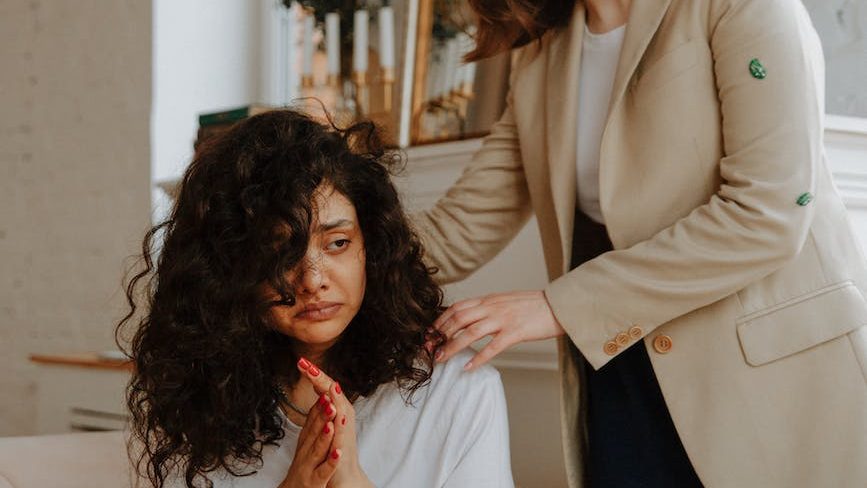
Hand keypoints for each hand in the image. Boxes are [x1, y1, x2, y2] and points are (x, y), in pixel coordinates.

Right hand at [279, 377, 340, 487]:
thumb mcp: (307, 443)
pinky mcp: (315, 481)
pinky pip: (324, 471)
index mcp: (306, 440)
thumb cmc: (305, 466)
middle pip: (314, 429)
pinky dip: (330, 462)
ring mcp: (309, 466)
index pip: (312, 418)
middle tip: (329, 397)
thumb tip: (324, 397)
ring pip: (318, 448)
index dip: (319, 402)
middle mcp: (305, 450)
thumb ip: (315, 422)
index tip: (324, 386)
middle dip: (322, 413)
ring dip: (325, 434)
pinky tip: (338, 453)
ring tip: (333, 421)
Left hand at [298, 359, 373, 487]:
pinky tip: (338, 418)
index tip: (301, 361)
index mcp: (337, 409)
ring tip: (327, 384)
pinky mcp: (344, 445)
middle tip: (307, 365)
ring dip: (334, 397)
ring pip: (340, 409)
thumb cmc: (334, 448)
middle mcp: (343, 415)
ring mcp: (345, 430)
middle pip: (332, 392)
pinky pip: (343, 434)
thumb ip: (325, 404)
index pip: (324, 387)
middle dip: (320, 378)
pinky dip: (341, 424)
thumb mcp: (328, 422)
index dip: (314, 374)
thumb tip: (320, 386)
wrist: (344, 475)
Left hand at [432, 290, 564, 369]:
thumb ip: (488, 308)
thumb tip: (470, 318)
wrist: (558, 305)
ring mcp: (503, 319)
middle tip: (429, 349)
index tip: (429, 333)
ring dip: (452, 346)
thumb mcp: (505, 300)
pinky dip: (478, 358)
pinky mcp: (515, 332)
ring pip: (470, 333)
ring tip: (441, 358)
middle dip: (440, 335)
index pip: (457, 308)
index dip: (440, 321)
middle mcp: (492, 307)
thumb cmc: (533, 305)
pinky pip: (492, 347)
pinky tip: (468, 367)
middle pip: (458, 320)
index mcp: (489, 299)